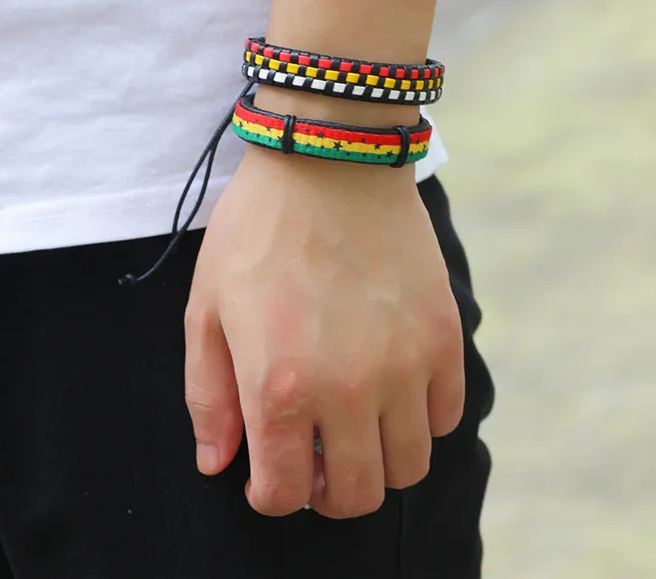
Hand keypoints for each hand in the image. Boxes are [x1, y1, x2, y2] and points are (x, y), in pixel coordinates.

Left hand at [184, 146, 464, 517]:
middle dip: (328, 490)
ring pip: (409, 467)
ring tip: (359, 422)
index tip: (272, 473)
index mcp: (280, 387)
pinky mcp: (443, 336)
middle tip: (317, 453)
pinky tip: (397, 386)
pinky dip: (422, 418)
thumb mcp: (207, 308)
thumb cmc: (259, 229)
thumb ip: (209, 395)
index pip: (284, 494)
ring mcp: (406, 364)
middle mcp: (349, 389)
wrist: (330, 161)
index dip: (273, 495)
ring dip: (380, 459)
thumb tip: (219, 463)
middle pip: (357, 495)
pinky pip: (448, 415)